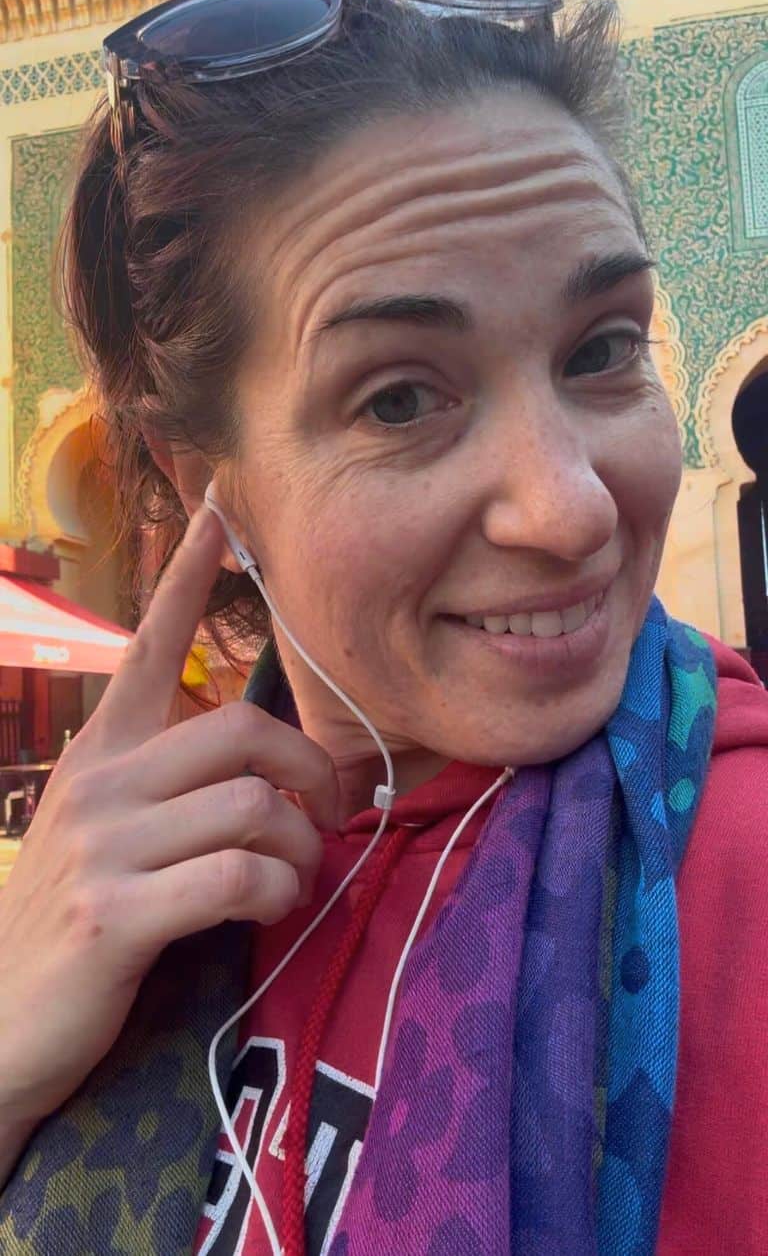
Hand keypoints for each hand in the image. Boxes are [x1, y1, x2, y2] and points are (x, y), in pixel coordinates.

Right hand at [0, 504, 338, 1135]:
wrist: (4, 1024)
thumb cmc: (76, 920)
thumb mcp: (107, 831)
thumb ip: (167, 786)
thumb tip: (264, 772)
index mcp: (100, 752)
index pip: (149, 645)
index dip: (188, 579)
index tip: (217, 512)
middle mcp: (99, 781)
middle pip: (242, 731)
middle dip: (307, 774)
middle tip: (326, 817)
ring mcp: (103, 846)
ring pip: (252, 805)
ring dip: (298, 848)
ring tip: (292, 879)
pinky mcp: (115, 913)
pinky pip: (240, 875)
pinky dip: (278, 892)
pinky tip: (271, 908)